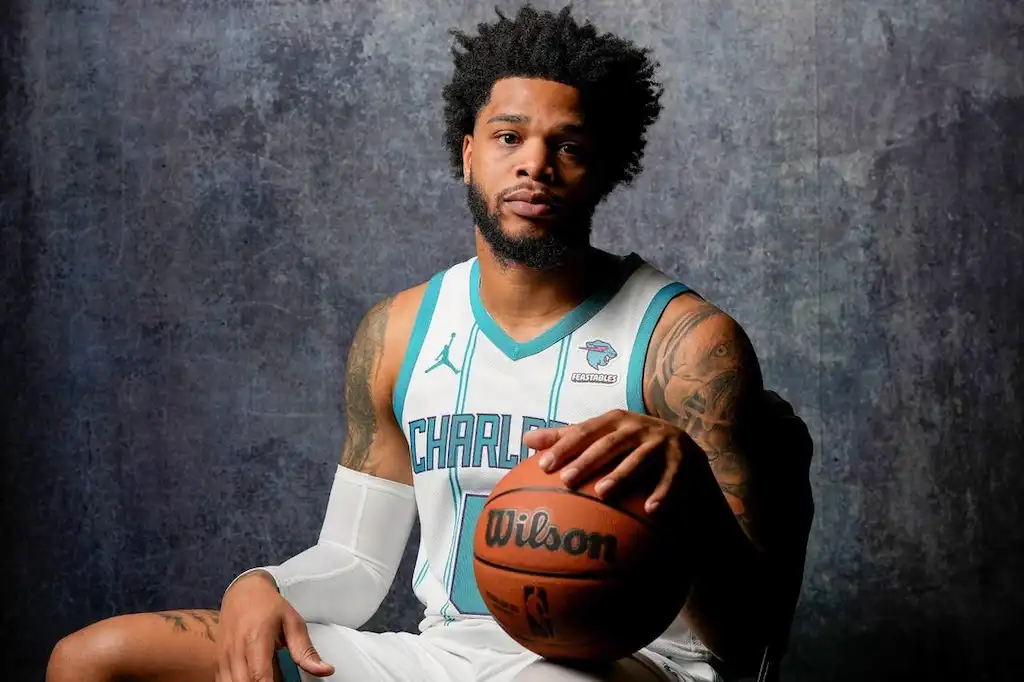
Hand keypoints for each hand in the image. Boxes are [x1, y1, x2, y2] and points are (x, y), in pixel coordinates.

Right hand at [217, 571, 334, 681]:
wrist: (243, 591)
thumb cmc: (267, 605)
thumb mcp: (293, 623)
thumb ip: (306, 650)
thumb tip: (325, 669)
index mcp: (256, 639)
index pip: (260, 676)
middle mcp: (236, 649)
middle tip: (280, 679)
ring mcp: (224, 656)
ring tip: (269, 678)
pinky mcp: (218, 661)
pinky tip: (253, 678)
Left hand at [522, 409, 700, 513]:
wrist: (681, 446)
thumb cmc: (628, 443)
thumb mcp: (601, 435)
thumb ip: (566, 437)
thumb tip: (526, 440)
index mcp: (614, 421)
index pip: (584, 431)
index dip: (564, 446)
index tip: (543, 466)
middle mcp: (637, 427)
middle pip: (608, 444)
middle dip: (587, 461)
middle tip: (566, 480)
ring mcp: (660, 442)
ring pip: (638, 459)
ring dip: (621, 475)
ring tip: (602, 492)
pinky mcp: (681, 460)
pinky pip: (670, 478)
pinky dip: (662, 493)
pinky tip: (651, 511)